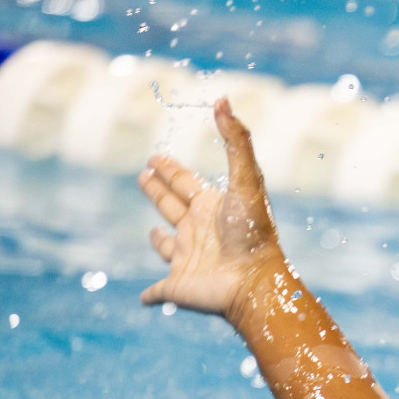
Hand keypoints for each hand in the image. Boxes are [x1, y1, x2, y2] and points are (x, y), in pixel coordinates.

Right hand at [138, 98, 283, 322]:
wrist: (254, 282)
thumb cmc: (253, 233)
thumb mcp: (246, 181)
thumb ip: (236, 141)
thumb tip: (223, 100)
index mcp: (213, 208)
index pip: (187, 184)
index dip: (171, 170)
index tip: (155, 157)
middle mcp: (200, 233)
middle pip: (174, 207)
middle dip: (159, 191)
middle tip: (144, 175)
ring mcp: (189, 261)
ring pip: (169, 247)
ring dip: (160, 241)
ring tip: (154, 231)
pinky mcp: (177, 287)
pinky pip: (157, 291)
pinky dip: (150, 295)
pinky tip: (145, 298)